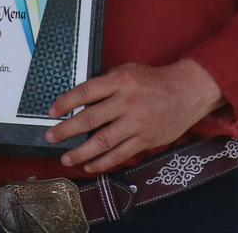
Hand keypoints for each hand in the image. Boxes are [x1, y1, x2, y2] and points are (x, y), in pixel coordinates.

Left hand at [44, 59, 223, 173]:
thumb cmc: (153, 80)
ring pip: (104, 141)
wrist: (187, 92)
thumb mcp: (128, 70)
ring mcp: (137, 123)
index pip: (86, 92)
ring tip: (66, 159)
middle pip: (90, 119)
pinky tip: (90, 166)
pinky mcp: (146, 140)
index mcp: (120, 81)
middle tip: (50, 137)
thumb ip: (106, 83)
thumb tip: (80, 99)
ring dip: (82, 152)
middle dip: (67, 130)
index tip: (51, 112)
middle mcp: (127, 102)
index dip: (66, 102)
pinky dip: (104, 162)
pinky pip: (121, 154)